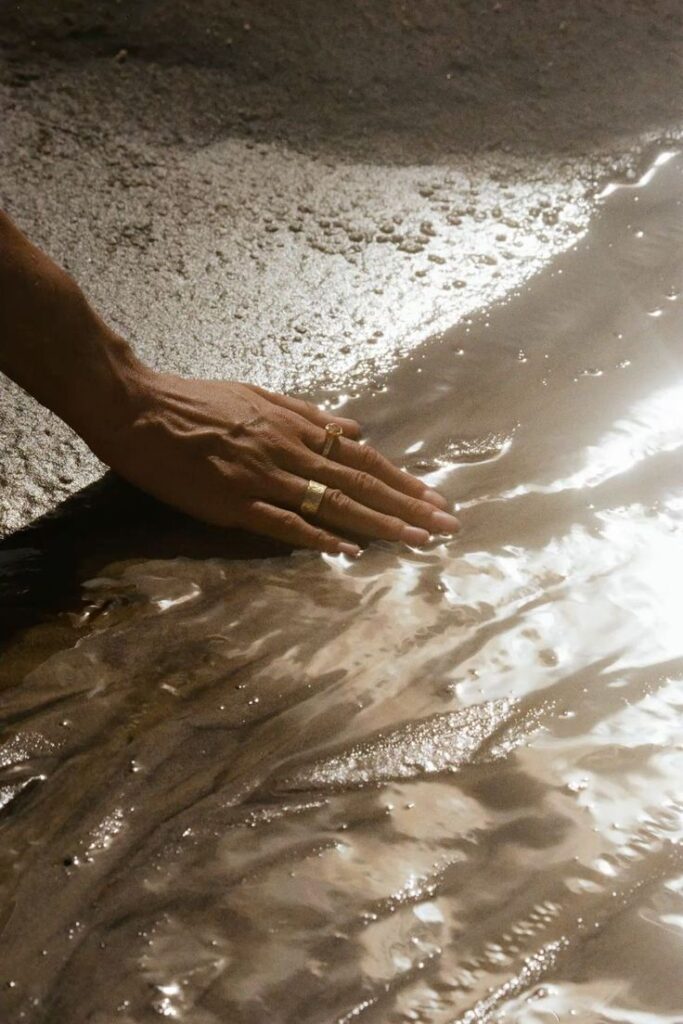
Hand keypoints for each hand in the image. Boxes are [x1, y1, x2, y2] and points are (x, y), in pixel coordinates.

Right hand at [96, 371, 459, 554]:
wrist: (140, 408)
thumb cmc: (198, 401)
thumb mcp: (260, 396)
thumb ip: (310, 415)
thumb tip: (356, 430)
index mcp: (296, 426)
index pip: (363, 458)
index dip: (402, 481)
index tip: (434, 500)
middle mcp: (288, 450)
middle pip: (360, 482)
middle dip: (408, 506)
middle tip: (446, 526)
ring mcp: (262, 476)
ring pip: (332, 502)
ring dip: (378, 523)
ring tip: (417, 541)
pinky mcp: (233, 500)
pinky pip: (283, 521)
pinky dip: (318, 537)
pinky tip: (348, 551)